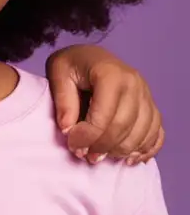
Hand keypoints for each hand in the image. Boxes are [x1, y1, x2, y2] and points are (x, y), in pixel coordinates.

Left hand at [46, 45, 163, 164]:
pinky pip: (157, 131)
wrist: (90, 56)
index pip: (104, 115)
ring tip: (101, 156)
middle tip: (86, 156)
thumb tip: (69, 130)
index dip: (88, 136)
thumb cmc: (73, 64)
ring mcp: (147, 94)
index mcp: (111, 74)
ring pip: (143, 132)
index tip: (73, 146)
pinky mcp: (151, 104)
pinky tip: (131, 158)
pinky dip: (147, 148)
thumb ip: (63, 101)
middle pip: (125, 126)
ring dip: (122, 150)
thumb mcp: (58, 73)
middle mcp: (135, 84)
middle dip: (104, 146)